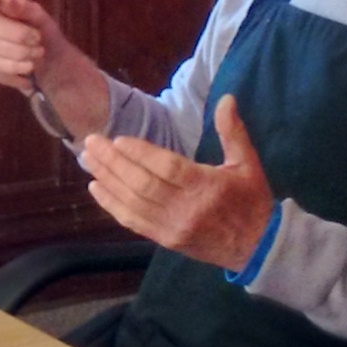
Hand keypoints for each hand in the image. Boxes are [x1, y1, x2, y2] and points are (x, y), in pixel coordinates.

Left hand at [77, 95, 276, 270]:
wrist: (257, 248)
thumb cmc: (250, 201)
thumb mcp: (247, 164)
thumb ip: (233, 132)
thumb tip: (226, 98)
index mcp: (207, 187)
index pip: (167, 169)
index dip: (141, 154)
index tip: (118, 140)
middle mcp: (186, 209)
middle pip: (143, 184)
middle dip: (114, 163)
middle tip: (91, 143)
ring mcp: (173, 228)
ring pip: (133, 203)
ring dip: (108, 181)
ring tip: (88, 161)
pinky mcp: (165, 240)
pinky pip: (133, 222)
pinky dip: (112, 206)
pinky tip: (96, 188)